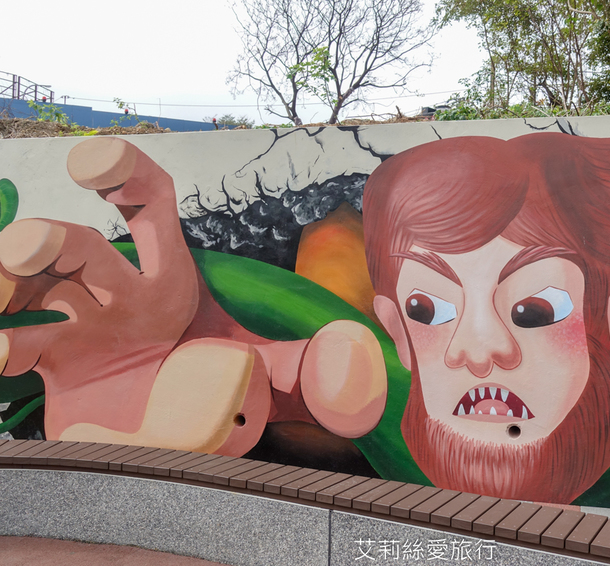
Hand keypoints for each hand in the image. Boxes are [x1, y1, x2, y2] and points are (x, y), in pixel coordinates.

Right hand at [0, 138, 385, 453]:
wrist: (174, 435)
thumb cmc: (220, 382)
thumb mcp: (273, 372)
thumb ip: (315, 368)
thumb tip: (356, 360)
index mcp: (170, 274)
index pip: (149, 204)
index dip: (125, 174)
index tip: (96, 163)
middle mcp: (114, 288)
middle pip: (74, 249)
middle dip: (48, 244)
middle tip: (33, 250)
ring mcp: (72, 325)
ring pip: (22, 290)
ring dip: (6, 289)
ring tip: (4, 311)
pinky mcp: (45, 368)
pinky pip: (10, 347)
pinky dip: (1, 345)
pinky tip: (3, 358)